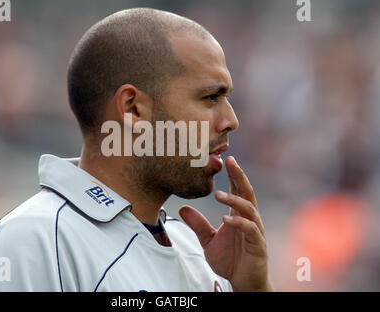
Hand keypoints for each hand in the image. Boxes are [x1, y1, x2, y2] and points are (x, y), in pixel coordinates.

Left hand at [179, 156, 272, 290]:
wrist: (242, 282)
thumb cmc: (230, 259)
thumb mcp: (208, 240)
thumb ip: (198, 224)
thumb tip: (182, 208)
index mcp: (238, 215)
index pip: (238, 189)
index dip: (233, 174)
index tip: (225, 158)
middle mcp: (249, 219)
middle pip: (246, 192)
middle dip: (239, 175)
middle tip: (229, 161)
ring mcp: (255, 231)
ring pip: (249, 208)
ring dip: (235, 200)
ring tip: (218, 195)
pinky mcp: (258, 245)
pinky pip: (251, 230)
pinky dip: (239, 223)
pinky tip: (226, 219)